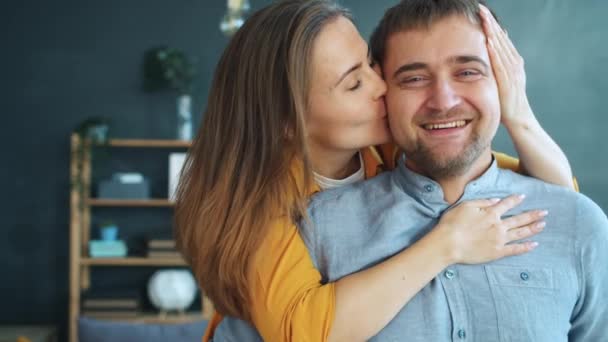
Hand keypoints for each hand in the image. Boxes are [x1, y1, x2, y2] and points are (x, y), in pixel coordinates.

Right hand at [435, 195, 546, 263]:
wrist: (448, 244)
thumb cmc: (452, 223)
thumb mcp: (465, 206)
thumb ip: (482, 202)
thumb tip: (496, 200)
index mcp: (490, 213)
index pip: (507, 204)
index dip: (516, 200)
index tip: (524, 197)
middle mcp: (498, 225)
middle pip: (519, 219)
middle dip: (533, 215)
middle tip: (544, 212)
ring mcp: (499, 240)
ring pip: (521, 233)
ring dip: (533, 228)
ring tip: (543, 225)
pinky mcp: (497, 252)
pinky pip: (515, 249)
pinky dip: (525, 247)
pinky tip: (534, 244)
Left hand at [479, 5, 534, 128]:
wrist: (519, 119)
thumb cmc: (507, 102)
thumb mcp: (501, 80)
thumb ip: (498, 65)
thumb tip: (492, 47)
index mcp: (512, 62)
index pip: (501, 38)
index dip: (491, 25)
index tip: (481, 12)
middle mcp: (515, 64)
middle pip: (502, 38)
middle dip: (491, 23)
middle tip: (481, 9)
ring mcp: (513, 72)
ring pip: (502, 48)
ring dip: (492, 33)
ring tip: (484, 19)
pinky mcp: (509, 82)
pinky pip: (501, 64)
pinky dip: (496, 52)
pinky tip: (489, 42)